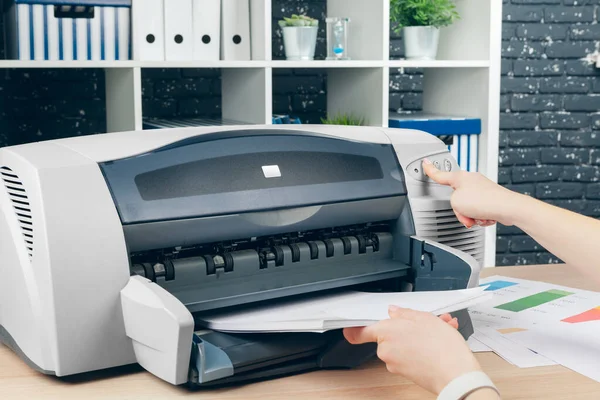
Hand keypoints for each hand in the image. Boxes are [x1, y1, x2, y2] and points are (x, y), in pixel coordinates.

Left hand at [343, 306, 481, 394]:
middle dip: (406, 327)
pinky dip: (423, 348)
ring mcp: (395, 363)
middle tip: (424, 322)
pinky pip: (410, 356)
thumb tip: (394, 312)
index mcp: (386, 332)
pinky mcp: (405, 373)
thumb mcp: (425, 318)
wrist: (456, 375)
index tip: (349, 328)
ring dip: (419, 336)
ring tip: (441, 330)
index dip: (354, 329)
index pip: (361, 331)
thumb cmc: (442, 347)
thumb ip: (405, 313)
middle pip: (388, 335)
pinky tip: (441, 342)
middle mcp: (386, 349)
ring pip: (402, 344)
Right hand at [422, 159, 519, 227]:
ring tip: (477, 217)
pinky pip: (478, 211)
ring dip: (470, 216)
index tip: (425, 163)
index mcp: (460, 177)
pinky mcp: (490, 198)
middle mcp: (471, 181)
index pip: (440, 174)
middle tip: (465, 214)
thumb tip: (460, 205)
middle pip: (456, 199)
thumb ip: (451, 202)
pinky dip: (480, 217)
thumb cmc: (484, 201)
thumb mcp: (455, 202)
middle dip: (460, 211)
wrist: (507, 208)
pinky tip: (485, 217)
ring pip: (467, 207)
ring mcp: (482, 189)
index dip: (430, 169)